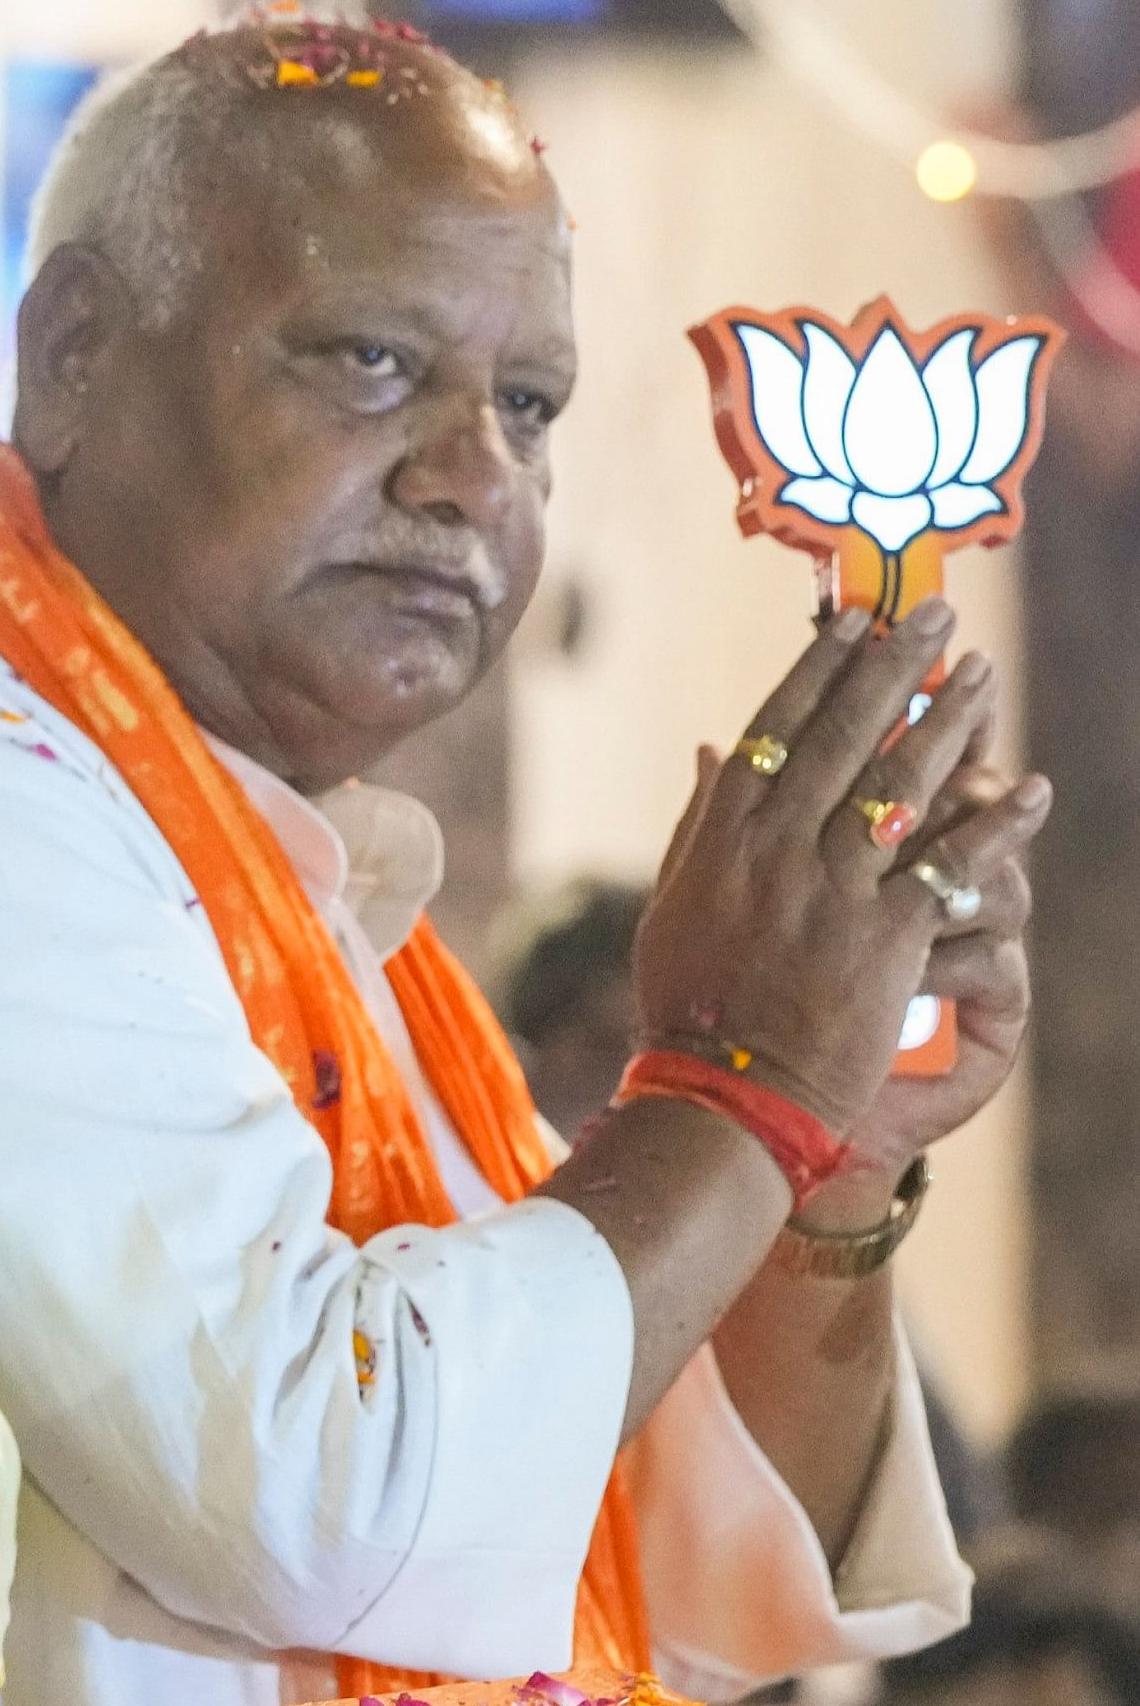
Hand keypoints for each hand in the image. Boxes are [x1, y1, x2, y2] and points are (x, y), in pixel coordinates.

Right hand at [632, 603, 1036, 1133]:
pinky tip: (1030, 791)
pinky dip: (995, 827)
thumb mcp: (674, 901)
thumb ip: (698, 821)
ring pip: (901, 788)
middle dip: (893, 669)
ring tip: (984, 678)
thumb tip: (712, 748)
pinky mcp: (886, 938)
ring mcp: (831, 892)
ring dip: (951, 727)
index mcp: (722, 836)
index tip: (856, 623)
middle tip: (934, 616)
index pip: (777, 728)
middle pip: (845, 738)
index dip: (820, 670)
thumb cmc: (693, 1001)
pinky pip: (950, 867)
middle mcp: (775, 850)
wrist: (726, 1090)